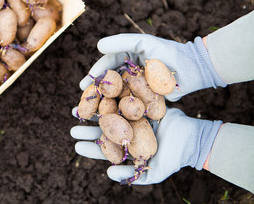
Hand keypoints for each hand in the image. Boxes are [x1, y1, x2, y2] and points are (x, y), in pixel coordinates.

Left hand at [70, 108, 222, 184]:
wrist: (194, 139)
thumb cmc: (174, 158)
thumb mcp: (154, 171)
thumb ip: (132, 175)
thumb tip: (108, 173)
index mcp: (127, 148)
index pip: (105, 149)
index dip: (90, 147)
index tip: (76, 145)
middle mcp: (127, 132)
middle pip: (104, 130)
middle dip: (88, 129)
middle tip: (73, 127)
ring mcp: (134, 118)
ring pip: (111, 113)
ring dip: (95, 111)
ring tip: (79, 109)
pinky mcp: (142, 104)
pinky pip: (125, 99)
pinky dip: (114, 96)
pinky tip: (102, 92)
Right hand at [79, 34, 225, 101]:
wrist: (194, 69)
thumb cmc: (169, 53)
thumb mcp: (144, 43)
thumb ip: (121, 42)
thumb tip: (98, 46)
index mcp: (129, 56)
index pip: (108, 65)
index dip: (95, 75)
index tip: (83, 85)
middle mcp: (132, 70)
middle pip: (111, 82)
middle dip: (97, 92)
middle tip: (84, 102)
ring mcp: (139, 85)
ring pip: (118, 94)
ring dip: (106, 103)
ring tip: (93, 113)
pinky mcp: (147, 97)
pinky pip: (131, 104)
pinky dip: (120, 110)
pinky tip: (111, 118)